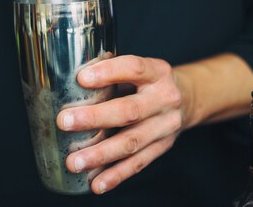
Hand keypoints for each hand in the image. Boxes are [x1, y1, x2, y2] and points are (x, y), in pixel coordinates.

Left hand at [56, 55, 184, 193]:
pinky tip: (96, 183)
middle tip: (64, 122)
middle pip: (129, 110)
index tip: (81, 78)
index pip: (134, 68)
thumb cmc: (149, 81)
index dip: (108, 72)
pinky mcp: (162, 147)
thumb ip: (112, 72)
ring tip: (75, 162)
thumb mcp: (139, 69)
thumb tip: (68, 81)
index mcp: (156, 72)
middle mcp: (164, 99)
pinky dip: (116, 175)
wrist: (188, 99)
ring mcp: (165, 126)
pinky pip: (138, 164)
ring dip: (101, 155)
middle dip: (94, 118)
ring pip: (131, 142)